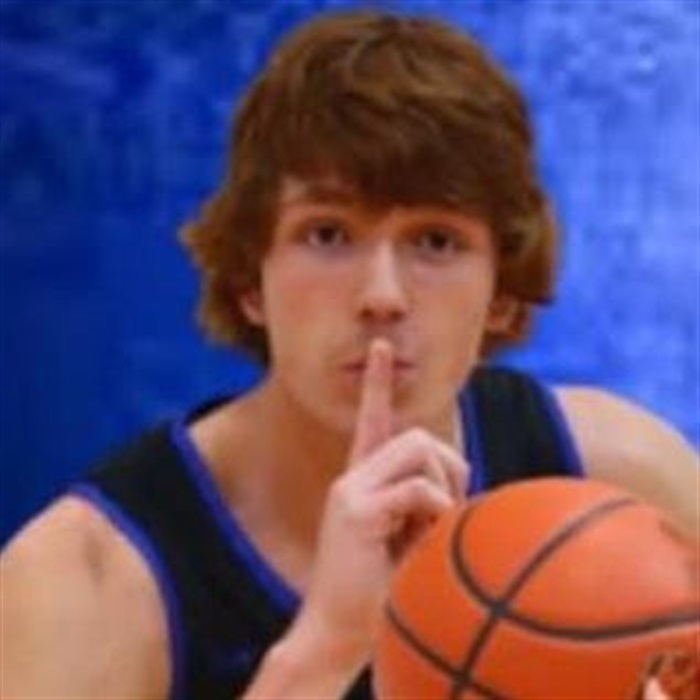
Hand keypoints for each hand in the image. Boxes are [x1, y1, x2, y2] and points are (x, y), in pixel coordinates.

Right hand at [289, 338, 469, 674]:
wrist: (336, 633)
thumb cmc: (382, 590)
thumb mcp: (409, 540)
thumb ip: (426, 506)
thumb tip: (461, 487)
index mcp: (364, 480)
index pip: (373, 420)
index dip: (378, 383)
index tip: (382, 346)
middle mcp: (353, 476)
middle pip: (417, 436)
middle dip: (448, 469)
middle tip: (447, 513)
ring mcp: (350, 489)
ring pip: (419, 451)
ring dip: (443, 493)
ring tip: (429, 535)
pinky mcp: (354, 509)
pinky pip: (418, 490)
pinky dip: (436, 515)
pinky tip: (420, 544)